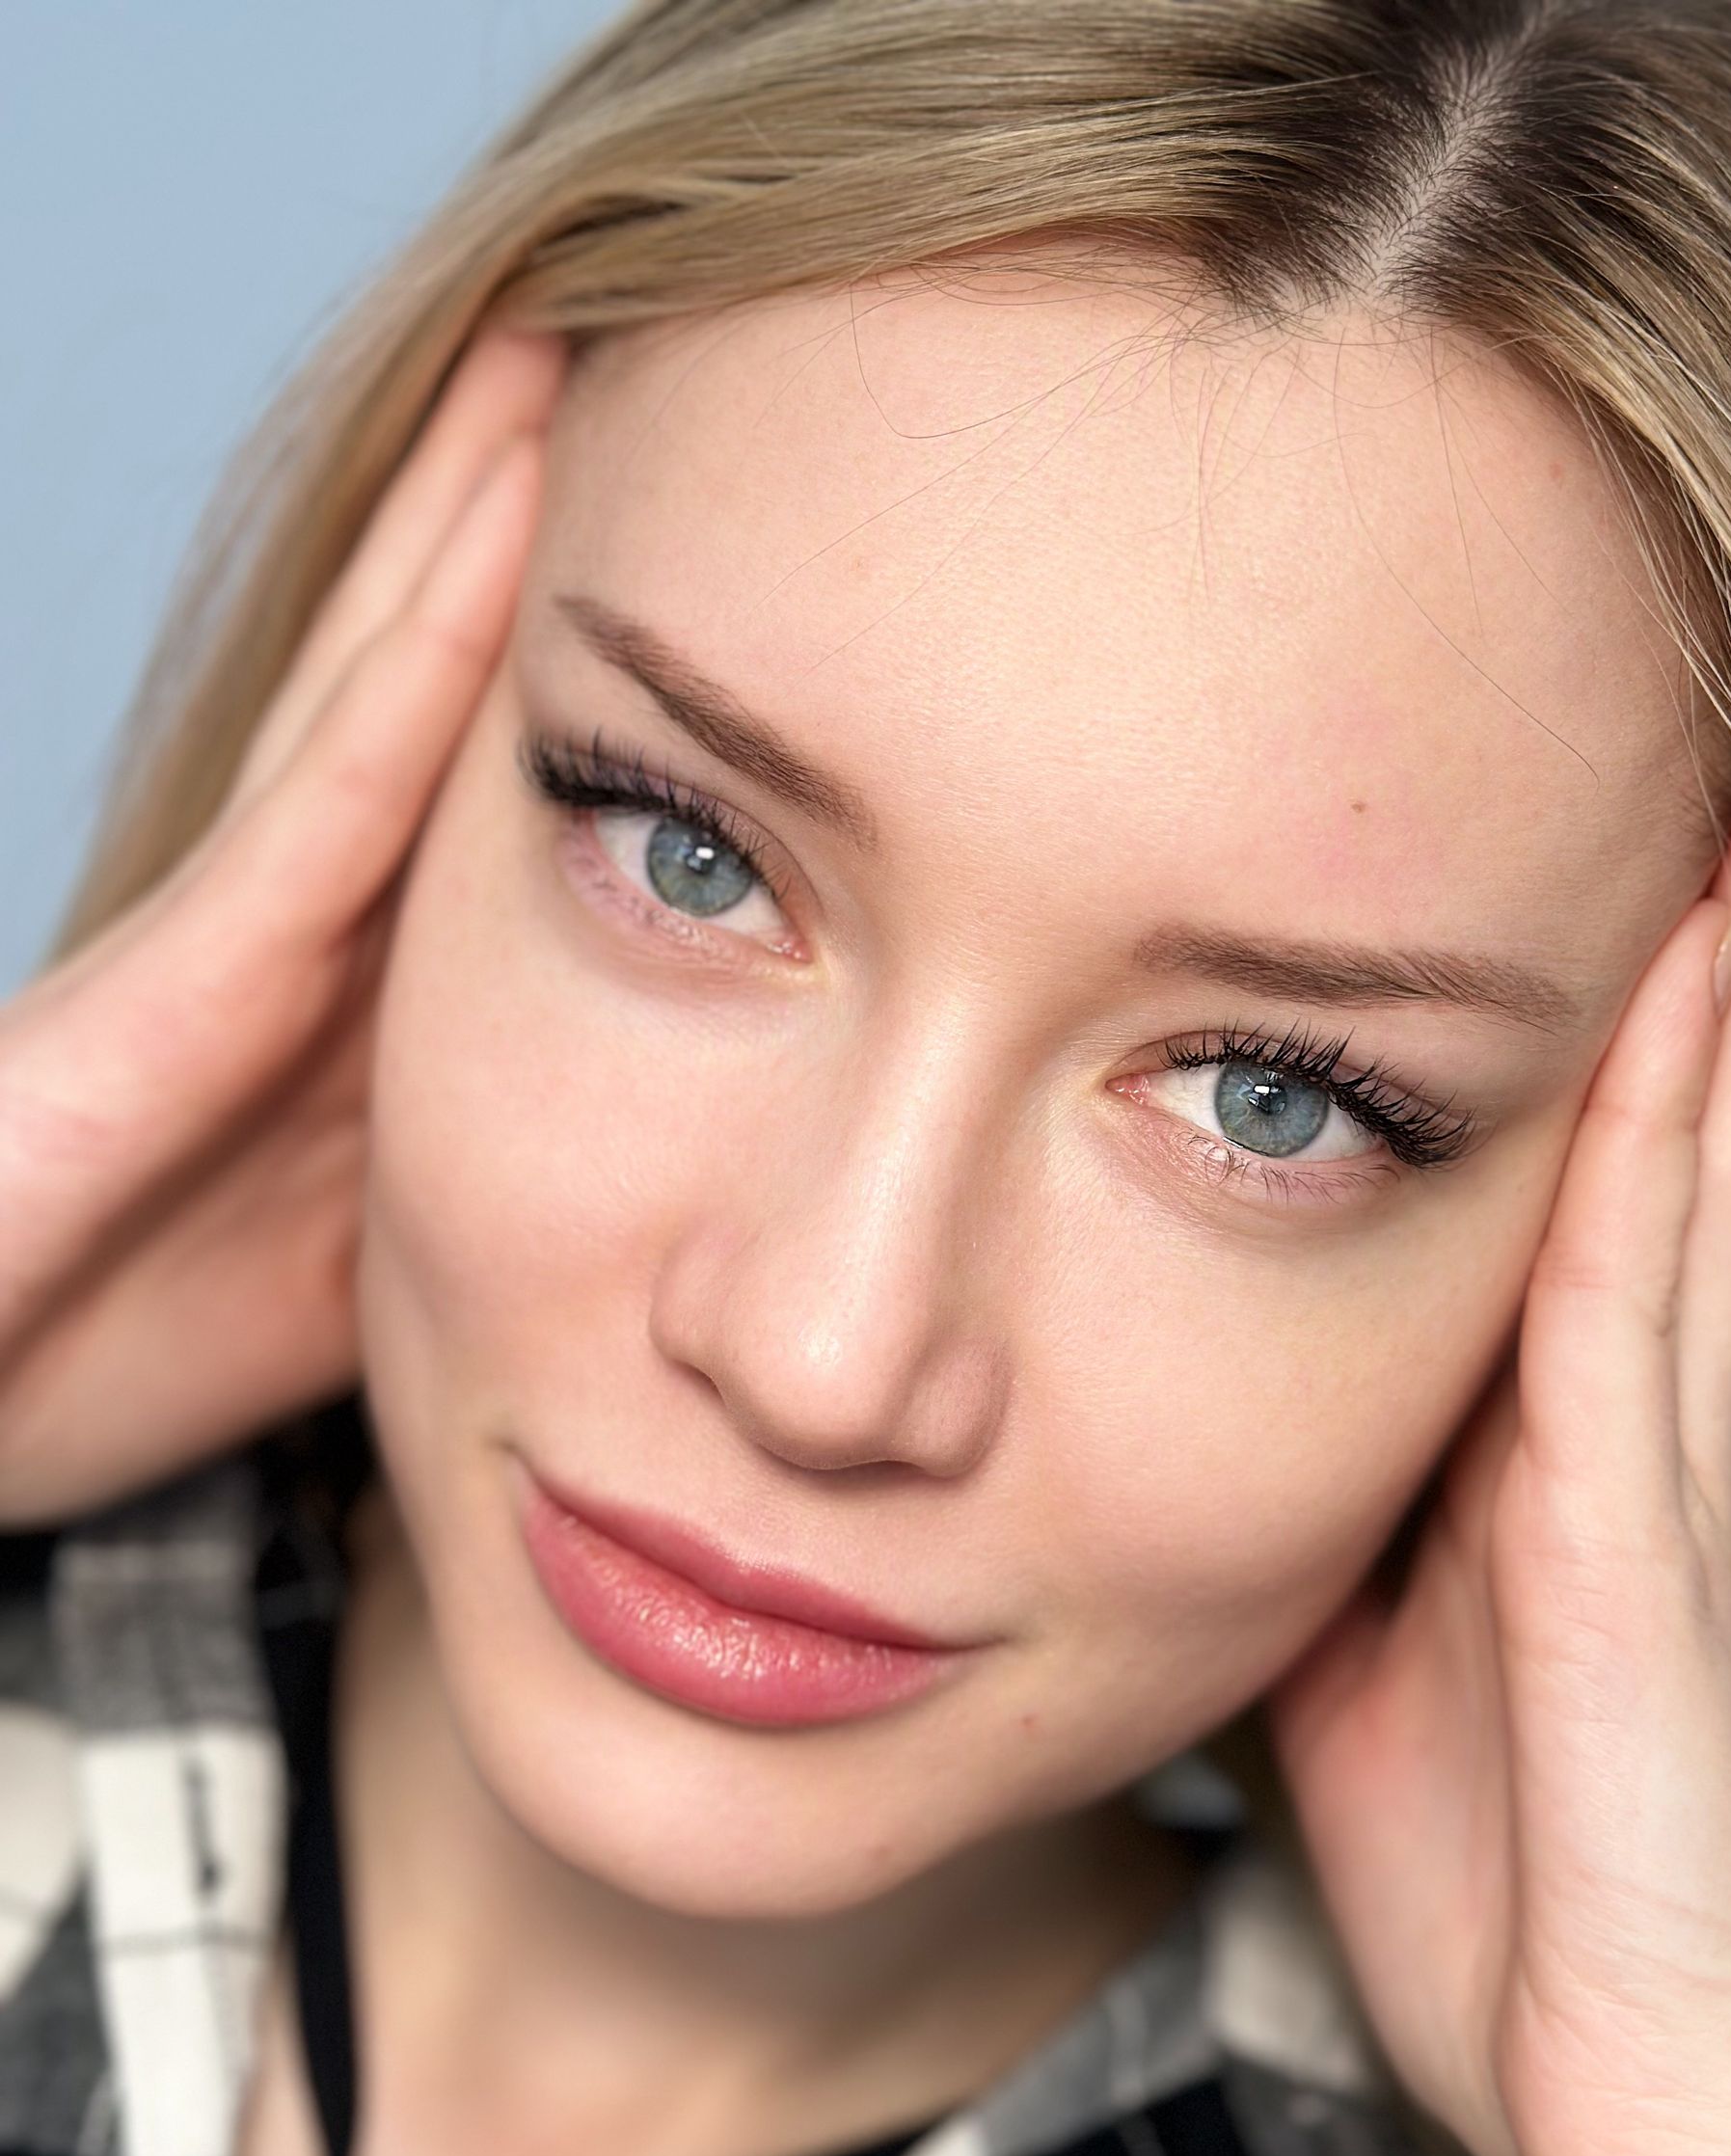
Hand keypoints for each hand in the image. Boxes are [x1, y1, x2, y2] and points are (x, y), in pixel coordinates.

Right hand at [0, 326, 564, 1528]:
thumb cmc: (122, 1334)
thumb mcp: (359, 1259)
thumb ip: (495, 1191)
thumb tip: (662, 1179)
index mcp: (365, 985)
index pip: (489, 783)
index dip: (581, 654)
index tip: (718, 554)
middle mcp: (309, 921)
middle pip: (432, 677)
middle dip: (519, 521)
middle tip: (636, 354)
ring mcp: (238, 926)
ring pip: (383, 688)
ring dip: (470, 525)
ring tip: (555, 359)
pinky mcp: (184, 975)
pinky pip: (329, 803)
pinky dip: (418, 672)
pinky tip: (495, 554)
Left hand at [1265, 803, 1730, 2155]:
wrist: (1583, 2079)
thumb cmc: (1473, 1890)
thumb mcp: (1343, 1668)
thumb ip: (1306, 1534)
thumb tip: (1172, 1435)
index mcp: (1513, 1460)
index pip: (1542, 1216)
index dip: (1562, 1066)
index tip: (1537, 919)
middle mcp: (1593, 1436)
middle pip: (1638, 1165)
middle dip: (1666, 995)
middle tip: (1684, 805)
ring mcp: (1632, 1472)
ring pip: (1673, 1188)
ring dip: (1697, 1016)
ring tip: (1721, 839)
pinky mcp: (1638, 1530)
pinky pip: (1643, 1295)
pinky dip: (1669, 1145)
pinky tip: (1683, 1005)